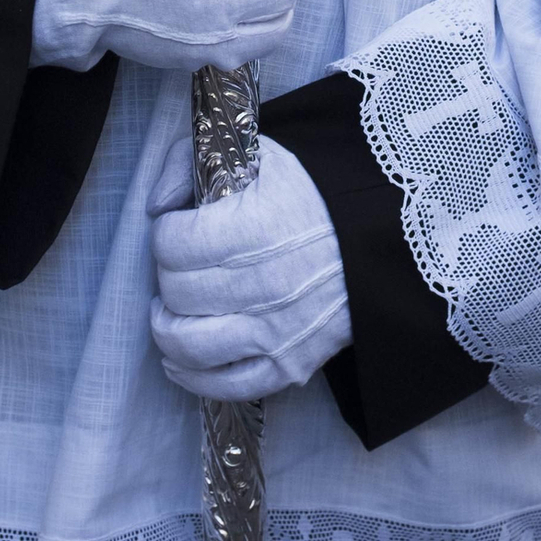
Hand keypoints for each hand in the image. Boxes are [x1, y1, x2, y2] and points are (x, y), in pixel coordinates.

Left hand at [149, 134, 349, 400]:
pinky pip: (225, 386)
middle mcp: (262, 285)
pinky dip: (192, 377)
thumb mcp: (259, 154)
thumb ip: (189, 162)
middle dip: (169, 275)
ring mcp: (276, 332)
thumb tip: (156, 207)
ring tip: (170, 310)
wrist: (385, 236)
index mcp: (253, 229)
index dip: (167, 232)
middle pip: (175, 291)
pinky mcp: (290, 365)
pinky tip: (178, 360)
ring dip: (167, 328)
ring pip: (188, 344)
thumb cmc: (317, 193)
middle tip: (183, 264)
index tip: (180, 227)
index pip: (171, 243)